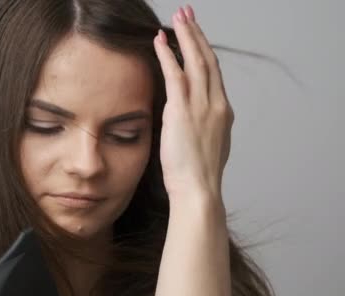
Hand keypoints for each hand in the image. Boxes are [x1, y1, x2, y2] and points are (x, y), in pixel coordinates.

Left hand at [153, 5, 233, 201]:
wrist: (198, 190)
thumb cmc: (197, 176)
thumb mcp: (208, 146)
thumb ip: (204, 128)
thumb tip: (193, 122)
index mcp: (223, 113)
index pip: (214, 74)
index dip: (205, 52)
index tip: (197, 38)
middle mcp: (216, 104)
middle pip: (208, 60)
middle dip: (198, 34)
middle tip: (189, 14)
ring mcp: (201, 106)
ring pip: (196, 61)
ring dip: (186, 36)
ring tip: (179, 16)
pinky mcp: (183, 111)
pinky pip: (176, 75)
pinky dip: (168, 55)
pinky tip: (160, 41)